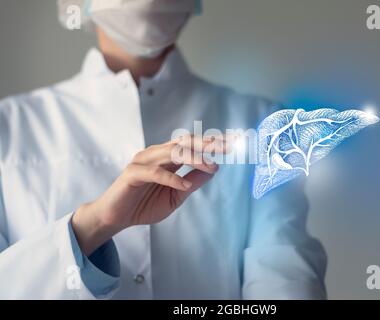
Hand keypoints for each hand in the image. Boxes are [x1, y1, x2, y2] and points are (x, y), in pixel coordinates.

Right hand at [71, 135, 227, 254]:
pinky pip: (155, 172)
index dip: (212, 143)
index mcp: (168, 158)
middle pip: (185, 143)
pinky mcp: (133, 173)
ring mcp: (144, 161)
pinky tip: (184, 184)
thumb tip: (214, 170)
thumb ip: (192, 183)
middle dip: (207, 144)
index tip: (233, 143)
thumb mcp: (176, 196)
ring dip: (194, 159)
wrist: (116, 217)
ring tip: (211, 166)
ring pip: (172, 153)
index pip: (193, 145)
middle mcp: (157, 154)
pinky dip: (171, 178)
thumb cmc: (144, 205)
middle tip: (227, 147)